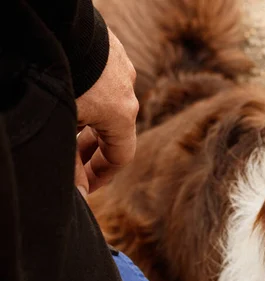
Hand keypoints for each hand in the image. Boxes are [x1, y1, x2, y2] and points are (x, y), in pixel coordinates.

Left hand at [74, 28, 137, 197]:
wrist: (62, 27)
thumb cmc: (63, 78)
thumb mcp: (63, 127)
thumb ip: (71, 165)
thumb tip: (80, 198)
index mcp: (123, 115)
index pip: (121, 157)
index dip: (103, 175)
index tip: (88, 185)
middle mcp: (129, 92)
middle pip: (114, 132)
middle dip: (93, 151)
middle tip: (73, 163)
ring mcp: (121, 68)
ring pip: (108, 106)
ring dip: (90, 122)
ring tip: (68, 129)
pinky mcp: (111, 50)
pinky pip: (104, 82)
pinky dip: (90, 96)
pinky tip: (72, 96)